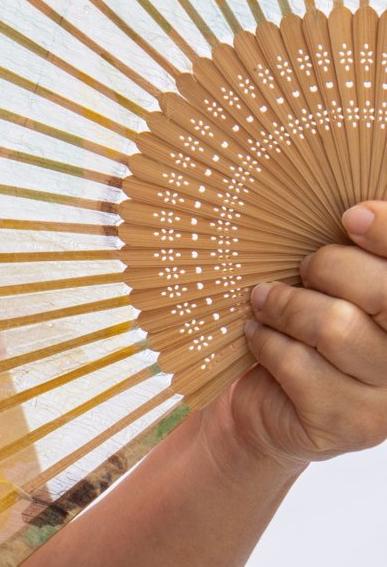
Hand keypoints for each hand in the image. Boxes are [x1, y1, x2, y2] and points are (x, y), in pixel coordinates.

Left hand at [201, 200, 386, 470]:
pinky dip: (267, 342)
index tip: (350, 217)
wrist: (267, 403)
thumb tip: (354, 210)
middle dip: (327, 267)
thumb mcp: (327, 283)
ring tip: (264, 303)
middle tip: (302, 269)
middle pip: (383, 292)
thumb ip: (350, 252)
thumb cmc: (303, 326)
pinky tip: (259, 337)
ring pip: (335, 327)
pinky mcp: (351, 424)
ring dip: (285, 306)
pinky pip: (300, 365)